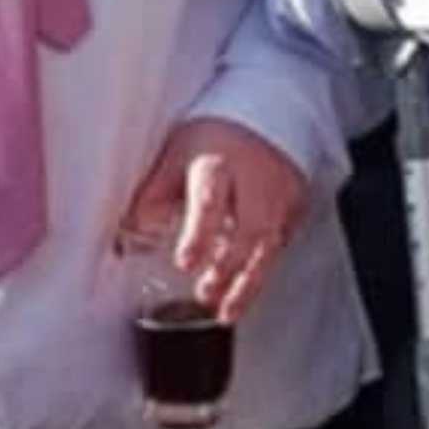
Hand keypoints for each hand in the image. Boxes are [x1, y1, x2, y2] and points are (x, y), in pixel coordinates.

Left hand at [117, 116, 308, 322]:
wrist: (264, 117)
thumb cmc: (212, 142)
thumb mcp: (176, 155)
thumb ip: (155, 195)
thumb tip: (132, 235)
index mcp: (218, 162)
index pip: (210, 200)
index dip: (199, 234)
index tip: (185, 263)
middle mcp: (256, 179)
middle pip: (250, 228)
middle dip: (228, 267)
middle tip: (205, 293)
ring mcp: (281, 194)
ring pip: (272, 244)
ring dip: (248, 282)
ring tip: (227, 311)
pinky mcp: (296, 207)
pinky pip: (282, 244)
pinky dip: (263, 270)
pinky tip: (244, 290)